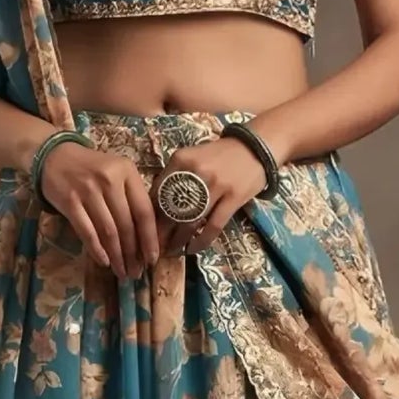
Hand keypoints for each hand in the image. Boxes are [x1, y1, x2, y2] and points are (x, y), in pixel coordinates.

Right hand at [37, 140, 159, 277]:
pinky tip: (104, 261)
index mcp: (126, 171)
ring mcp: (87, 190)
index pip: (144, 211)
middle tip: (136, 272)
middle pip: (126, 225)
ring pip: (108, 231)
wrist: (54, 156)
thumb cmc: (91, 168)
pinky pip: (87, 232)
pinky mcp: (69, 201)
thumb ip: (131, 197)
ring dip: (117, 256)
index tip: (152, 259)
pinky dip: (96, 249)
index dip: (150, 238)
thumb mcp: (116, 173)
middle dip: (133, 253)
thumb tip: (146, 238)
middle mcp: (109, 180)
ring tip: (122, 271)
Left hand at [155, 137, 268, 254]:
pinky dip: (201, 241)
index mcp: (180, 160)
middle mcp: (196, 171)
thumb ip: (174, 178)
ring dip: (177, 241)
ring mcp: (216, 185)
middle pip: (171, 210)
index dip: (148, 216)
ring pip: (190, 221)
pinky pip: (213, 226)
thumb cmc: (219, 156)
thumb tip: (154, 207)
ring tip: (171, 251)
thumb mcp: (191, 158)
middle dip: (159, 233)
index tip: (143, 231)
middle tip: (153, 248)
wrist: (254, 148)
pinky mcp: (234, 198)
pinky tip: (192, 248)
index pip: (157, 193)